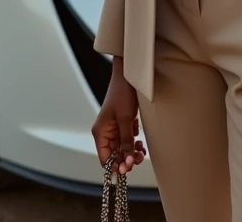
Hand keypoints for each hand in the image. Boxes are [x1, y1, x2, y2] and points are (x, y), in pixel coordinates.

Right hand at [91, 56, 146, 173]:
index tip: (128, 168)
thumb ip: (126, 141)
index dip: (116, 166)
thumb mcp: (125, 119)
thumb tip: (126, 163)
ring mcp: (114, 127)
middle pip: (114, 154)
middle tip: (138, 159)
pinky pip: (127, 139)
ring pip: (122, 148)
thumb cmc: (122, 92)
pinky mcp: (123, 123)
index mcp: (100, 132)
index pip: (105, 158)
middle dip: (126, 159)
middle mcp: (106, 132)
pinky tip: (141, 143)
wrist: (130, 74)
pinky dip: (134, 143)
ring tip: (141, 151)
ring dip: (131, 152)